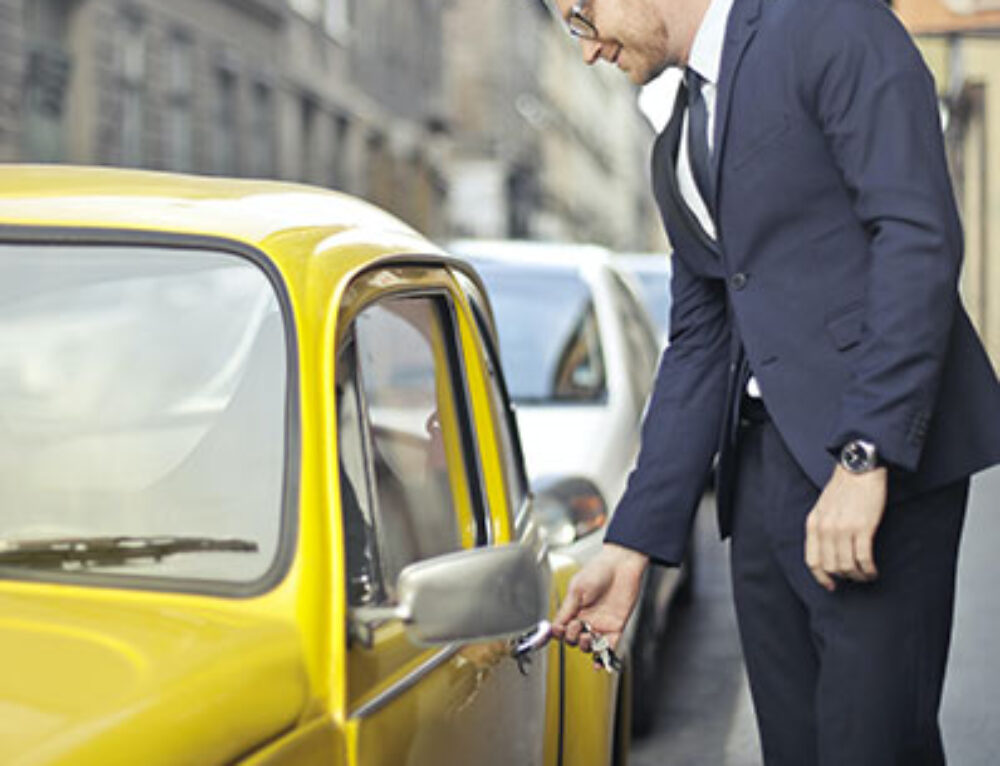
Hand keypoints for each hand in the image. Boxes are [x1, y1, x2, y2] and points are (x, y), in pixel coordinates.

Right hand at [551, 543, 647, 652]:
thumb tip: (554, 625)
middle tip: (577, 627)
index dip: (557, 633)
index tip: (555, 633)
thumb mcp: (577, 589)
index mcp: (574, 609)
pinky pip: (609, 647)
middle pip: (574, 639)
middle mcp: (586, 619)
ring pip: (589, 645)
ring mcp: (601, 624)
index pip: (562, 628)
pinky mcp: (616, 627)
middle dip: (572, 637)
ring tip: (587, 636)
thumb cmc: (598, 571)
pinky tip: (598, 663)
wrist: (622, 565)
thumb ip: (566, 609)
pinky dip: (604, 657)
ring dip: (585, 646)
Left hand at [805, 464, 887, 590]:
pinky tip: (874, 571)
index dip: (821, 577)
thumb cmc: (844, 489)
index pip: (812, 561)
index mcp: (813, 524)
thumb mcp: (822, 508)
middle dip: (844, 577)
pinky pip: (863, 559)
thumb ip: (821, 528)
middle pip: (831, 567)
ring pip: (847, 566)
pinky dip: (869, 570)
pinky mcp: (862, 528)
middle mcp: (825, 529)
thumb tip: (827, 553)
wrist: (860, 469)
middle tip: (855, 578)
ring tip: (867, 576)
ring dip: (858, 576)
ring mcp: (843, 529)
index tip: (831, 586)